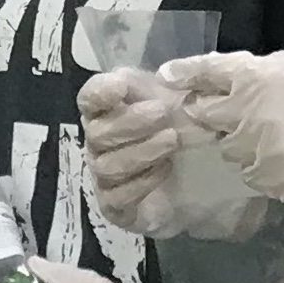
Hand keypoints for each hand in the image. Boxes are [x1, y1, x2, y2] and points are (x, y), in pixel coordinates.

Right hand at [78, 68, 183, 231]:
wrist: (195, 176)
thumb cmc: (176, 127)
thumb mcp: (171, 96)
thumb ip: (158, 82)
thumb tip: (154, 75)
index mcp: (106, 112)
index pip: (88, 99)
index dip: (100, 93)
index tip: (121, 87)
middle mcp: (98, 144)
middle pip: (97, 133)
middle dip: (130, 122)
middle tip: (163, 112)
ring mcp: (104, 177)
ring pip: (108, 165)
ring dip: (141, 151)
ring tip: (172, 139)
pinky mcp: (116, 207)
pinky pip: (119, 197)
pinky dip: (143, 181)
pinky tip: (167, 168)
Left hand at [161, 50, 283, 202]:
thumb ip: (252, 73)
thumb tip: (214, 81)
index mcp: (253, 78)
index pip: (203, 74)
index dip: (185, 75)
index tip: (170, 78)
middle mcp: (248, 113)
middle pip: (207, 118)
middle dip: (216, 117)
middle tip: (243, 115)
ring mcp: (261, 151)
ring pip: (231, 152)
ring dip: (245, 146)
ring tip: (281, 136)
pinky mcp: (277, 180)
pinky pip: (256, 176)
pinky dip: (267, 169)